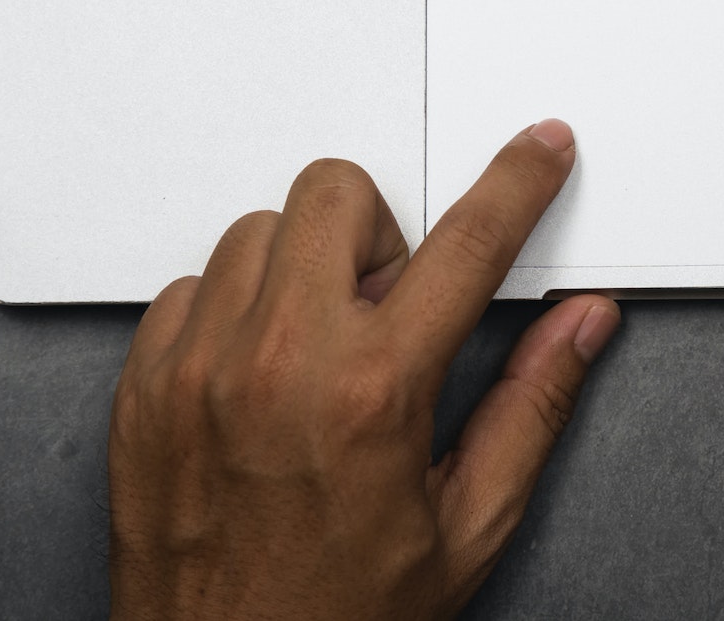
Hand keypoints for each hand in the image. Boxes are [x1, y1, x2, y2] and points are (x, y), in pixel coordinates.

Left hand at [107, 122, 619, 620]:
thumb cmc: (336, 619)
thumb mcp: (467, 527)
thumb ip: (531, 407)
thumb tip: (580, 325)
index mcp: (374, 392)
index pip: (467, 245)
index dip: (516, 184)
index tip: (537, 150)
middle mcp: (278, 361)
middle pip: (337, 195)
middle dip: (382, 232)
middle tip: (393, 304)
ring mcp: (197, 369)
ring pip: (258, 231)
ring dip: (303, 269)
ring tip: (321, 349)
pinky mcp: (142, 387)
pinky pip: (190, 287)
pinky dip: (233, 312)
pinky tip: (259, 376)